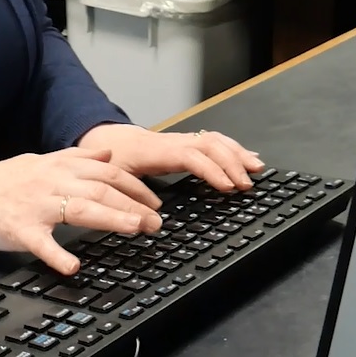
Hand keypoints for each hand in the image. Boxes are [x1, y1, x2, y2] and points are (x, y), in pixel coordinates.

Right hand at [0, 146, 163, 275]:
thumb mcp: (38, 162)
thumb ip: (74, 158)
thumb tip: (106, 153)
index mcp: (56, 165)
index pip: (105, 171)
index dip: (134, 185)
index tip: (155, 200)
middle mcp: (50, 181)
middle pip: (100, 190)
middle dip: (134, 204)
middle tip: (156, 221)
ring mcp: (35, 205)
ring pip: (80, 209)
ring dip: (111, 218)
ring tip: (135, 229)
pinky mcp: (18, 229)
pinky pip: (41, 243)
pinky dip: (57, 255)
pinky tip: (73, 266)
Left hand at [76, 123, 266, 191]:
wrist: (99, 137)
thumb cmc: (106, 161)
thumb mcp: (111, 181)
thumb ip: (128, 198)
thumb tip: (153, 219)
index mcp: (154, 151)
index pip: (190, 155)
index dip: (211, 170)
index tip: (228, 187)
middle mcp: (170, 142)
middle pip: (207, 144)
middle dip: (231, 162)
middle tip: (247, 185)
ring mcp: (178, 140)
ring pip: (212, 139)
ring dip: (236, 153)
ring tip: (256, 168)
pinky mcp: (182, 142)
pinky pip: (210, 140)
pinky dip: (230, 148)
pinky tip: (244, 157)